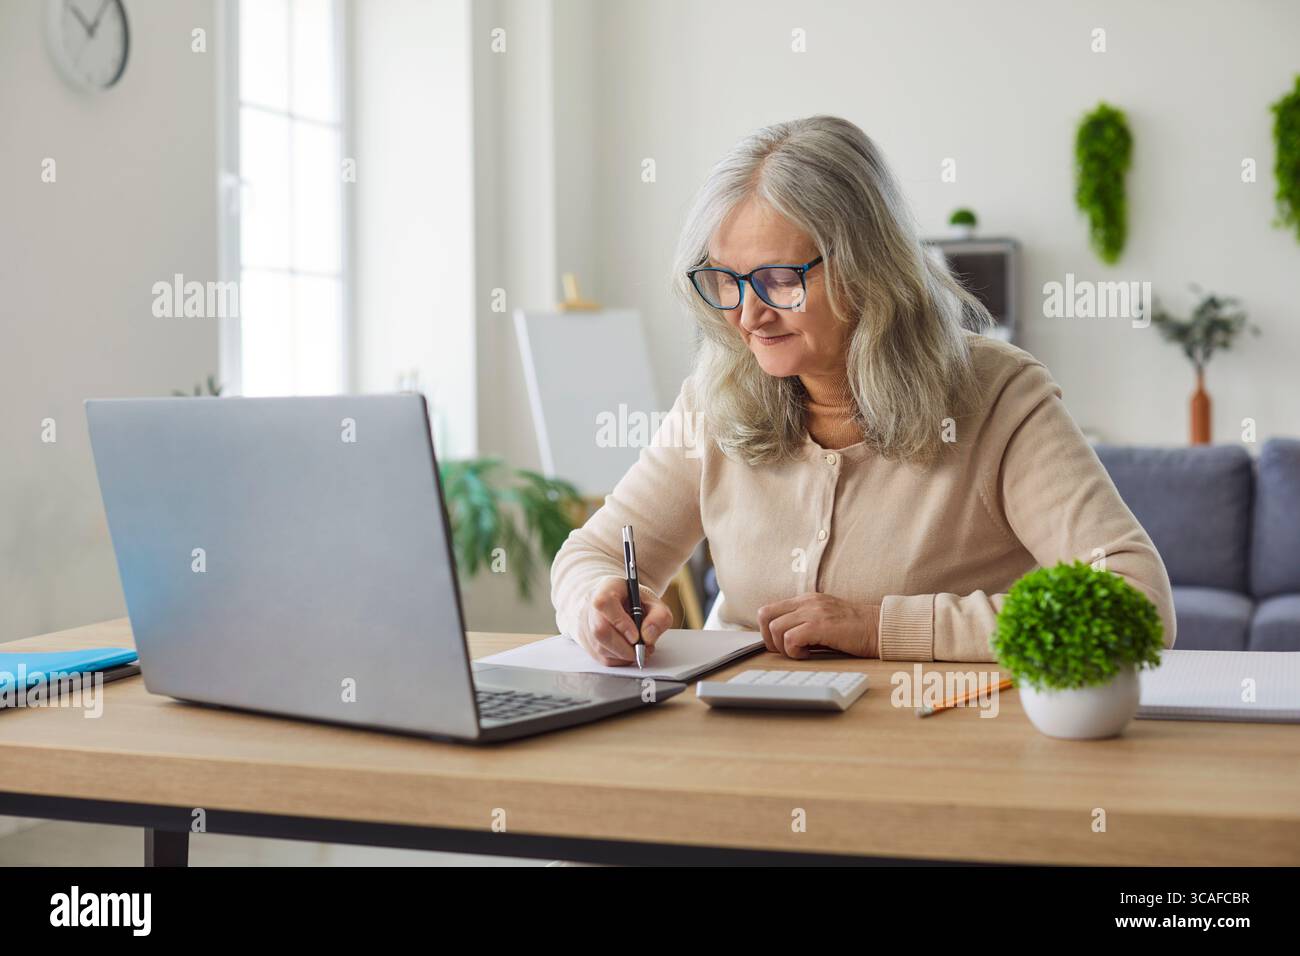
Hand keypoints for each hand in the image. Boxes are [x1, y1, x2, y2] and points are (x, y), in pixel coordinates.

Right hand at [575, 576, 672, 665]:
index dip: (620, 622)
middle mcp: (590, 607)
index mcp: (606, 589)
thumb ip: (659, 616)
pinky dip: (619, 660)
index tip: (636, 637)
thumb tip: (648, 637)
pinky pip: (600, 658)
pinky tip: (628, 652)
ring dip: (624, 655)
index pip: (605, 603)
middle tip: (643, 650)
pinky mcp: (586, 643)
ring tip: (639, 649)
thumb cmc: (632, 601)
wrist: (614, 601)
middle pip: (600, 631)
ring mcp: (585, 626)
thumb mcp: (652, 601)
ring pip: (600, 648)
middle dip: (625, 648)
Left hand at [756, 593, 880, 658]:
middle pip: (765, 616)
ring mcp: (813, 612)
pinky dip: (794, 651)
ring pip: (775, 628)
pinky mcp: (821, 625)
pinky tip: (809, 654)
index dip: (766, 631)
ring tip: (802, 652)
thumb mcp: (823, 619)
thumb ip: (803, 623)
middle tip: (786, 651)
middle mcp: (806, 602)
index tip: (779, 645)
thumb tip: (780, 640)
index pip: (768, 610)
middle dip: (769, 639)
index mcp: (805, 600)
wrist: (879, 628)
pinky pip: (790, 638)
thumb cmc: (854, 629)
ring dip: (783, 647)